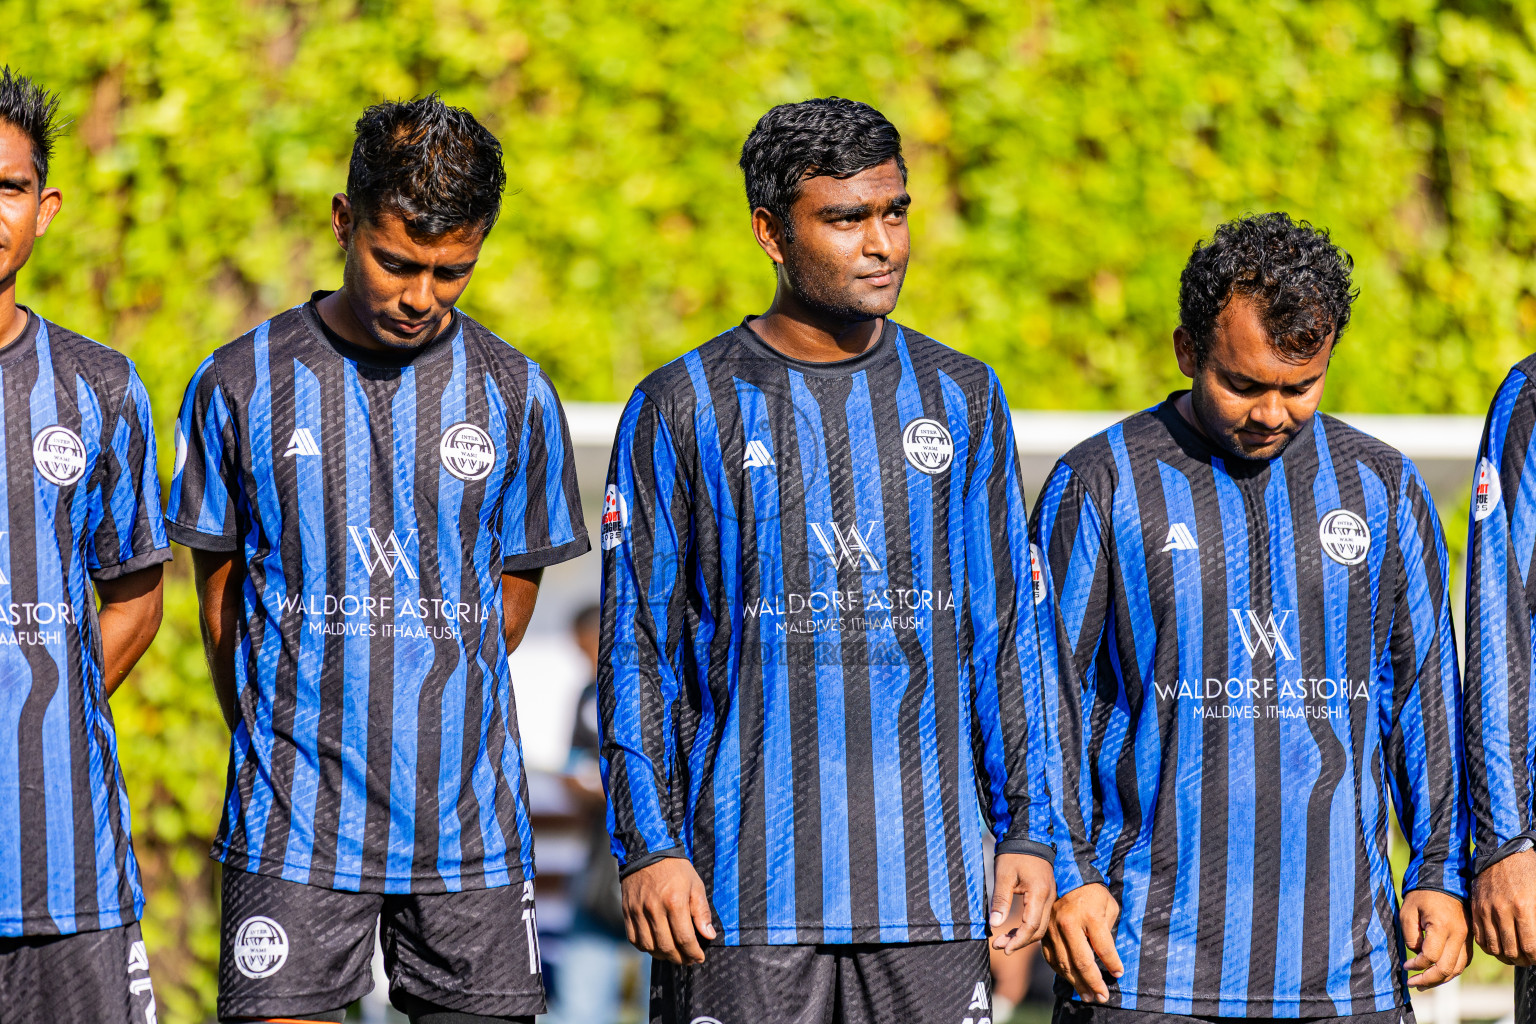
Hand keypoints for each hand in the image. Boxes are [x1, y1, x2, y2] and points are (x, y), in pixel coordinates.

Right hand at [620, 857, 716, 964]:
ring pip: (649, 946)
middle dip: (680, 958)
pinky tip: (656, 946)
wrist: (647, 851)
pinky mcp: (627, 912)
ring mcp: (638, 911)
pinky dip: (645, 947)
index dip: (693, 953)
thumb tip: (709, 935)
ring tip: (673, 954)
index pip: (685, 938)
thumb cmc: (676, 869)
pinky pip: (634, 939)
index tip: (699, 958)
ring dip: (663, 956)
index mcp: (674, 902)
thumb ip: (701, 912)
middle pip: (667, 947)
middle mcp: (654, 909)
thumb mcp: (695, 885)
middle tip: (688, 960)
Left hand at [990, 853, 1055, 952]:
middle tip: (999, 946)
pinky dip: (1027, 927)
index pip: (1032, 925)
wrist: (1029, 837)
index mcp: (1039, 893)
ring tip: (1002, 941)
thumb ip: (1000, 900)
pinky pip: (1040, 918)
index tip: (1004, 949)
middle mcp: (1049, 898)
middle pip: (1038, 929)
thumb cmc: (1014, 854)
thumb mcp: (1003, 875)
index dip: (1019, 940)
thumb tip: (995, 924)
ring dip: (1022, 936)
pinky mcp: (1046, 896)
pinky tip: (1013, 931)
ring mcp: (1049, 897)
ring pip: (1040, 925)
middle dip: (1019, 941)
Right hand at [1043, 883, 1122, 1002]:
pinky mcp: (1043, 933)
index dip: (1112, 964)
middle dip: (1094, 983)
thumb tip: (1105, 955)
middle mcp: (1068, 924)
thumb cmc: (1092, 892)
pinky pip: (1051, 959)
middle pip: (1082, 962)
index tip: (1118, 974)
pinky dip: (1062, 972)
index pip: (1103, 948)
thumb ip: (1107, 930)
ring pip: (1065, 964)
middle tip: (1102, 997)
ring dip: (1077, 984)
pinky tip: (1071, 980)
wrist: (1065, 877)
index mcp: (1089, 916)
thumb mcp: (1108, 905)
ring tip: (1088, 996)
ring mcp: (1053, 930)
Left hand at [1402, 888, 1471, 987]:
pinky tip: (1438, 975)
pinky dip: (1450, 972)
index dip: (1416, 965)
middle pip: (1446, 968)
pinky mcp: (1469, 939)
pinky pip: (1463, 962)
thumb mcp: (1407, 911)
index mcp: (1442, 927)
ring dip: (1440, 980)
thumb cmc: (1422, 895)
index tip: (1405, 966)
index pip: (1430, 957)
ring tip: (1423, 984)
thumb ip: (1411, 935)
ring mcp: (1467, 938)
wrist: (1444, 881)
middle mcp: (1459, 935)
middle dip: (1428, 979)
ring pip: (1457, 969)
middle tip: (1412, 983)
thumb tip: (1418, 954)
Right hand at [1472, 848, 1535, 965]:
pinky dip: (1490, 947)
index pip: (1530, 946)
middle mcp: (1503, 910)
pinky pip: (1480, 937)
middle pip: (1512, 951)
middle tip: (1528, 959)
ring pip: (1494, 947)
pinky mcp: (1475, 908)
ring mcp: (1486, 910)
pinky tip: (1499, 947)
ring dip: (1506, 957)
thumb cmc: (1529, 873)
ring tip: (1514, 956)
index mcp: (1524, 907)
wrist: (1502, 854)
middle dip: (1523, 960)